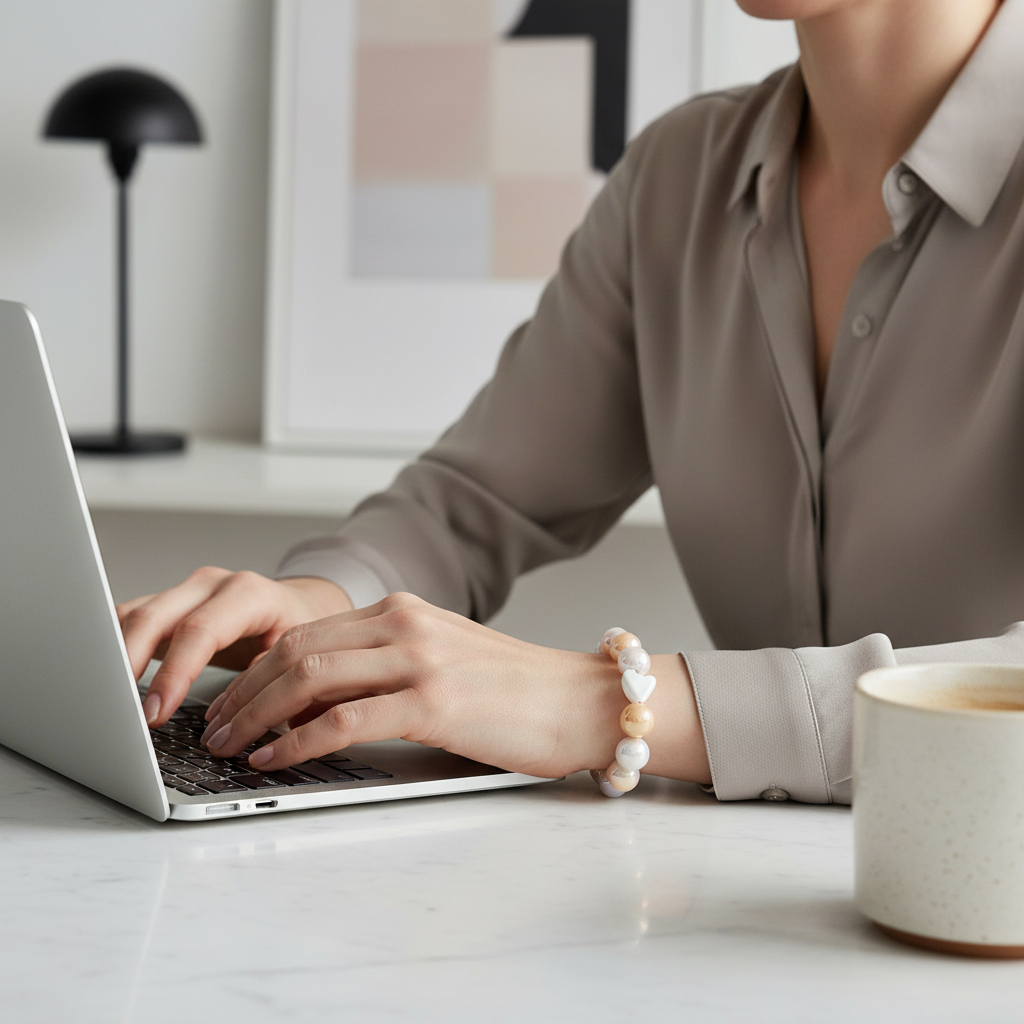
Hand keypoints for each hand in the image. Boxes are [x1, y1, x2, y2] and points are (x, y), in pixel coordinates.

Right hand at [117, 568, 353, 726]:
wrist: (299, 606)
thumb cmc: (300, 629)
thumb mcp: (296, 653)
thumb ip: (263, 678)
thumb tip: (231, 718)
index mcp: (247, 593)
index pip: (200, 631)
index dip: (174, 673)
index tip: (156, 712)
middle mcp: (210, 585)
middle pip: (154, 617)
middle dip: (130, 664)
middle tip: (121, 711)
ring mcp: (185, 592)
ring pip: (134, 615)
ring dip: (115, 657)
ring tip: (106, 699)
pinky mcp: (168, 605)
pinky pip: (131, 620)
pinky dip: (115, 648)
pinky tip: (108, 679)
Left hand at [202, 592, 711, 783]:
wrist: (583, 700)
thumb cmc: (516, 690)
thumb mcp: (443, 660)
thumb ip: (385, 667)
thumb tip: (316, 704)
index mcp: (404, 611)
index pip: (307, 633)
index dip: (256, 669)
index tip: (229, 700)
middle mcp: (405, 624)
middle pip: (297, 651)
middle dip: (243, 692)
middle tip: (213, 727)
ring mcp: (419, 660)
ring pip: (310, 678)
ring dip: (257, 715)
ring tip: (228, 746)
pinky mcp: (435, 702)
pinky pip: (346, 719)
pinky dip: (299, 740)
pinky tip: (275, 758)